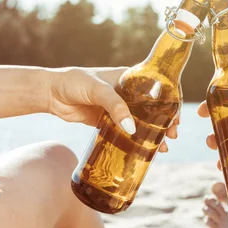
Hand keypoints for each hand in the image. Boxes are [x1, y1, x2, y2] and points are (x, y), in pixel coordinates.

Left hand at [47, 67, 177, 152]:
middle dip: (165, 121)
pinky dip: (135, 140)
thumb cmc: (74, 82)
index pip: (157, 88)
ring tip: (162, 147)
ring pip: (141, 121)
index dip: (170, 102)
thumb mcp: (97, 90)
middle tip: (172, 135)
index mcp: (129, 77)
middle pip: (152, 107)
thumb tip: (132, 129)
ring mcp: (117, 107)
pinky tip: (143, 150)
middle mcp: (126, 92)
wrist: (50, 93)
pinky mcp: (107, 121)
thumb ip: (115, 106)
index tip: (176, 117)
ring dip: (153, 133)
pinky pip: (126, 131)